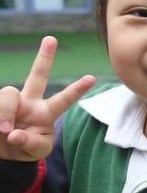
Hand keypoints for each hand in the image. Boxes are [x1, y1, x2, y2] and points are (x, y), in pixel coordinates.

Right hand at [0, 36, 93, 160]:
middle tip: (51, 39)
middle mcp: (29, 102)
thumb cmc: (25, 147)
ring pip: (8, 94)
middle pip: (37, 76)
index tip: (92, 78)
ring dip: (6, 113)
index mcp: (45, 112)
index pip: (63, 100)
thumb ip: (31, 144)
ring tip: (4, 130)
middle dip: (45, 58)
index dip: (76, 90)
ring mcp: (10, 101)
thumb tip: (14, 134)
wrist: (4, 152)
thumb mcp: (36, 151)